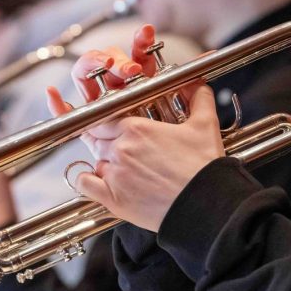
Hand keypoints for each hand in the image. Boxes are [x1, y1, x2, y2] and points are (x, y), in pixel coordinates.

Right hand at [46, 25, 195, 158]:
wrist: (186, 188)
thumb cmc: (191, 158)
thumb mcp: (199, 122)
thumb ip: (198, 92)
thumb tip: (208, 58)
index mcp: (145, 87)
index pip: (137, 58)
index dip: (141, 43)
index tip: (147, 34)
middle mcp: (122, 96)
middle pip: (110, 64)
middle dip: (118, 57)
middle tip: (132, 64)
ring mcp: (105, 111)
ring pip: (89, 78)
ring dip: (94, 64)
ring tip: (108, 66)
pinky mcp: (93, 131)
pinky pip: (70, 116)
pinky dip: (58, 105)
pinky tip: (52, 93)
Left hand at [59, 81, 224, 232]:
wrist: (205, 203)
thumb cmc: (204, 168)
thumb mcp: (205, 126)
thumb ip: (199, 99)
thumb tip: (199, 86)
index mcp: (137, 129)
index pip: (104, 118)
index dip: (106, 122)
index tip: (110, 126)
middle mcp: (121, 149)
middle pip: (97, 139)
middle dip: (104, 141)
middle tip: (116, 146)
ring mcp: (115, 174)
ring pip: (96, 161)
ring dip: (104, 162)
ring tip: (120, 167)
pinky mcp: (113, 198)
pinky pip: (85, 185)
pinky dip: (87, 182)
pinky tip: (97, 182)